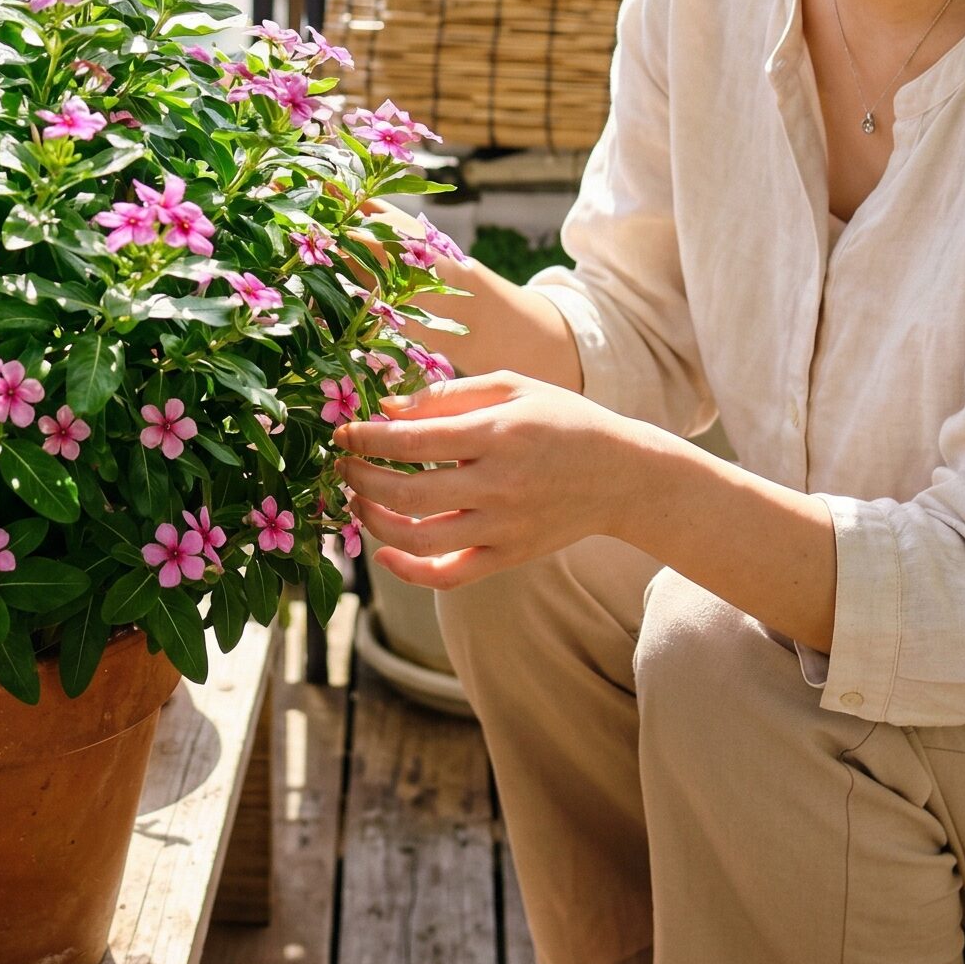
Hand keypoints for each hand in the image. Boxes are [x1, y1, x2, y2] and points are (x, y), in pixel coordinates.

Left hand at [331, 370, 640, 591]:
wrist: (622, 475)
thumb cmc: (560, 420)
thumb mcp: (511, 387)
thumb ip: (448, 395)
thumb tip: (387, 408)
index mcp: (497, 435)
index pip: (413, 442)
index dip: (367, 438)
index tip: (343, 433)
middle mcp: (498, 486)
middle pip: (408, 494)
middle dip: (361, 479)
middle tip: (342, 465)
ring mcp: (504, 528)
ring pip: (421, 540)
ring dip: (374, 522)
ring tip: (356, 500)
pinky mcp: (509, 557)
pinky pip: (450, 576)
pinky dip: (410, 572)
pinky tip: (385, 552)